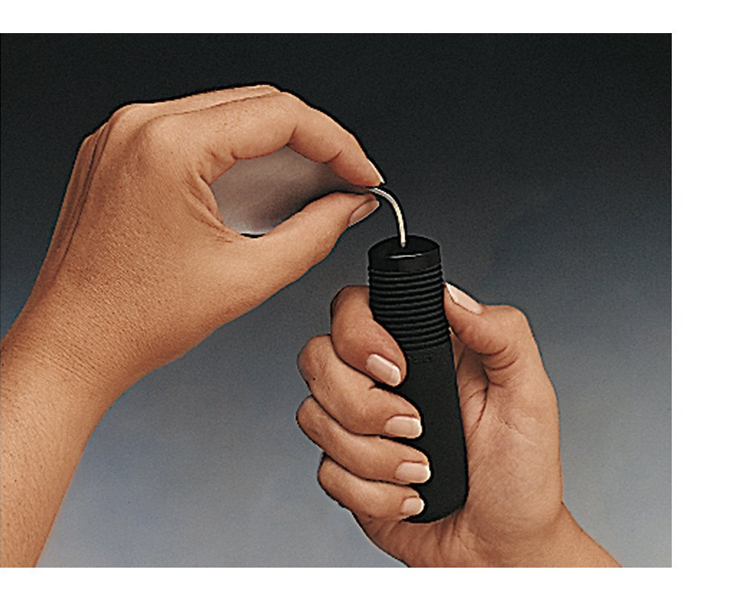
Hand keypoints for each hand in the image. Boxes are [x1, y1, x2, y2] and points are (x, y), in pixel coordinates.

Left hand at [6, 85, 381, 397]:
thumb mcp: (245, 277)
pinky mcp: (115, 153)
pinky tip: (258, 188)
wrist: (73, 345)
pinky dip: (233, 153)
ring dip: (273, 145)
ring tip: (309, 187)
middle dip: (311, 141)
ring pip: (224, 114)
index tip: (362, 173)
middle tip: (344, 181)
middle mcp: (139, 127)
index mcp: (168, 146)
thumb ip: (314, 234)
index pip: (280, 116)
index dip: (337, 144)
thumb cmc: (133, 320)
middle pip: (254, 105)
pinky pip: (190, 132)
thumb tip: (350, 205)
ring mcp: (121, 137)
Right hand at [296, 285, 618, 566]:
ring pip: (314, 417)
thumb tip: (452, 294)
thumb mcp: (530, 394)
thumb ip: (502, 332)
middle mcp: (380, 380)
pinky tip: (409, 495)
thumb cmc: (522, 475)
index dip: (359, 335)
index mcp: (420, 348)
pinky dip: (374, 493)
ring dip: (376, 457)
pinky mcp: (346, 470)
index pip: (353, 308)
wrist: (503, 549)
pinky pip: (326, 471)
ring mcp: (358, 425)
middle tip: (416, 426)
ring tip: (423, 469)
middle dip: (364, 406)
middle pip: (317, 358)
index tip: (398, 371)